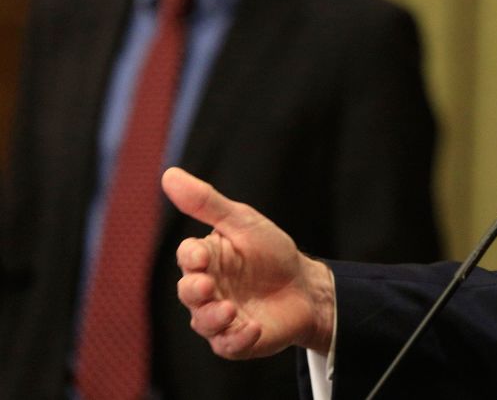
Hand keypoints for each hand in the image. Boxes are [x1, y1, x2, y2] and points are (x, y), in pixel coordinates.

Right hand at [161, 167, 335, 357]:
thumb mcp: (243, 222)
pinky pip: (228, 345)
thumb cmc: (271, 251)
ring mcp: (220, 315)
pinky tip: (253, 327)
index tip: (201, 255)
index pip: (187, 257)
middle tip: (208, 286)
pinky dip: (237, 339)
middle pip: (189, 292)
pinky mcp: (236, 339)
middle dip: (194, 290)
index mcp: (207, 258)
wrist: (305, 286)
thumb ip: (207, 203)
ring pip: (203, 322)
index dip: (191, 257)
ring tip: (230, 311)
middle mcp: (208, 288)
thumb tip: (168, 174)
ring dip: (213, 318)